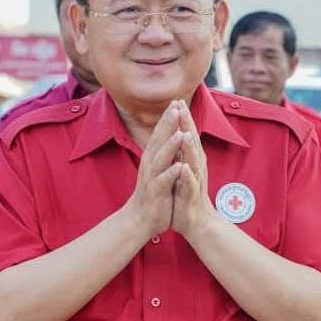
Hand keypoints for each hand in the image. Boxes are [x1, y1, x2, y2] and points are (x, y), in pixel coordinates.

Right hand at [125, 102, 183, 237]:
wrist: (140, 219)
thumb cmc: (153, 192)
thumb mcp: (158, 168)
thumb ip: (163, 151)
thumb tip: (170, 133)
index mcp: (153, 157)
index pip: (160, 134)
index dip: (168, 117)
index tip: (177, 100)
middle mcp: (150, 164)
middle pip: (159, 140)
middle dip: (168, 124)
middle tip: (176, 106)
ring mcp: (153, 178)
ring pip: (161, 159)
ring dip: (170, 146)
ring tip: (180, 133)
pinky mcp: (156, 193)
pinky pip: (164, 181)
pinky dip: (171, 173)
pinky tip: (179, 166)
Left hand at [171, 101, 215, 237]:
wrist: (196, 221)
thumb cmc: (187, 194)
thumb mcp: (184, 169)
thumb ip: (183, 152)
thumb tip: (179, 133)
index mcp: (192, 159)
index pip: (188, 134)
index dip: (183, 118)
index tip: (177, 100)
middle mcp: (196, 166)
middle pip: (192, 142)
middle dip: (187, 124)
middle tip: (181, 106)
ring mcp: (195, 181)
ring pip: (193, 161)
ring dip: (189, 148)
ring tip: (184, 134)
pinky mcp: (191, 196)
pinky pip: (190, 185)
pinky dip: (186, 176)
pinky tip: (183, 168)